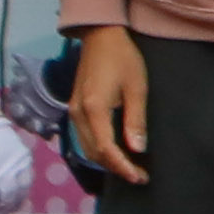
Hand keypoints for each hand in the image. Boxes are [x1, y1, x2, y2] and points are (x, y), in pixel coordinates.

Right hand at [73, 23, 152, 179]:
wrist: (100, 36)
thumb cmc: (123, 58)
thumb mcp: (137, 88)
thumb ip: (135, 120)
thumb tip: (138, 149)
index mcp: (94, 109)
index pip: (106, 149)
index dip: (122, 166)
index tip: (139, 177)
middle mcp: (78, 113)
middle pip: (93, 153)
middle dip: (116, 168)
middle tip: (139, 176)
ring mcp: (73, 111)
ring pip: (87, 148)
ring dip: (107, 161)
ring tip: (130, 167)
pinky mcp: (75, 108)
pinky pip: (84, 137)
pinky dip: (99, 149)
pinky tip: (116, 152)